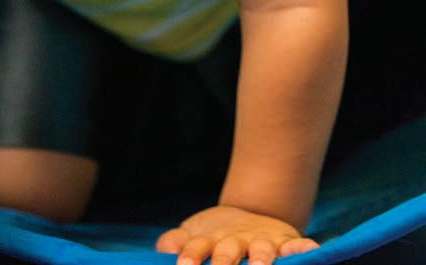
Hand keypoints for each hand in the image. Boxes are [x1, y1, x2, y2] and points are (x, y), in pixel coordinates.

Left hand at [155, 205, 318, 264]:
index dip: (190, 256)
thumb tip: (165, 248)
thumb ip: (175, 241)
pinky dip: (303, 249)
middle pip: (229, 251)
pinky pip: (297, 245)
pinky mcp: (285, 241)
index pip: (197, 247)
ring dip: (262, 258)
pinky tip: (311, 251)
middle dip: (224, 262)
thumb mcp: (192, 235)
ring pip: (262, 249)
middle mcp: (236, 241)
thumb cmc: (213, 237)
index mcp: (210, 240)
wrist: (248, 216)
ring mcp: (261, 241)